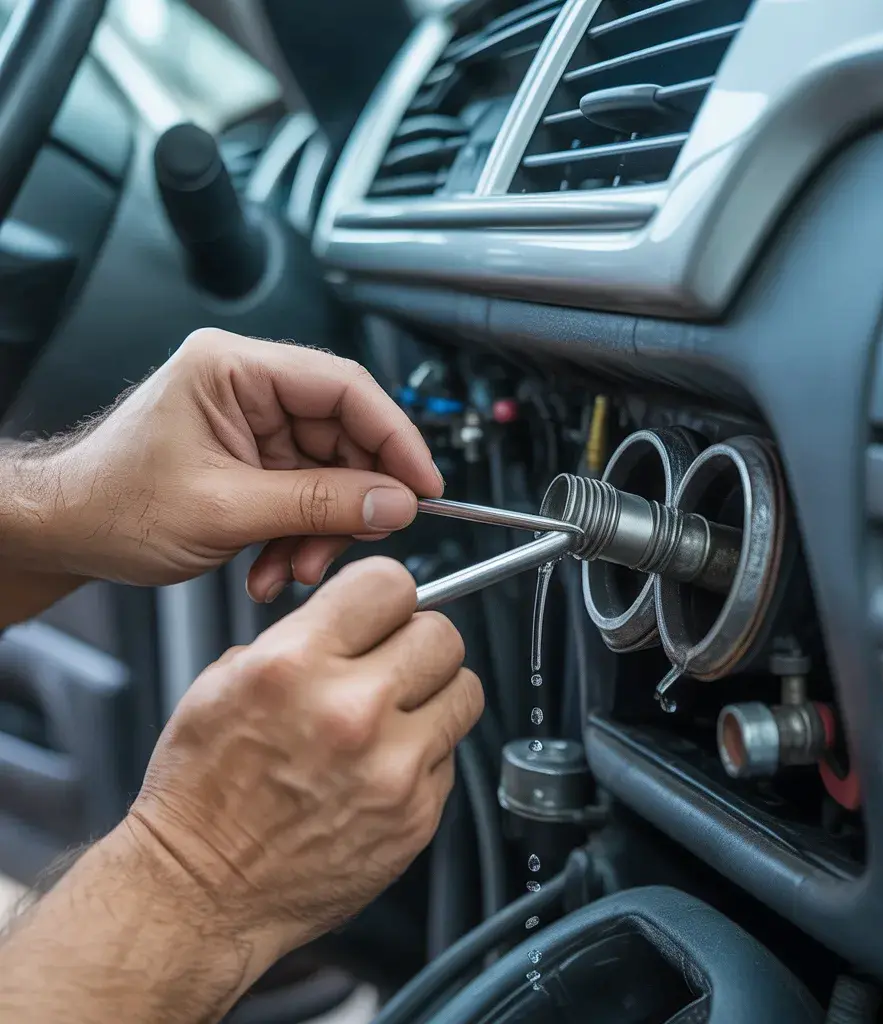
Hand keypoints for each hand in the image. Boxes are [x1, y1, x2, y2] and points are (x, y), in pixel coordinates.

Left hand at [12, 329, 441, 598]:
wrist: (62, 532)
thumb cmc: (110, 504)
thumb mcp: (226, 510)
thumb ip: (319, 505)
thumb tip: (393, 502)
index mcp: (234, 369)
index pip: (344, 388)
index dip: (395, 437)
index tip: (424, 484)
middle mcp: (248, 389)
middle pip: (343, 436)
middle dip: (352, 500)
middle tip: (360, 540)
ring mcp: (252, 426)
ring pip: (329, 474)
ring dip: (321, 531)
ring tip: (295, 568)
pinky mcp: (252, 461)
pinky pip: (304, 497)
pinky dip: (299, 538)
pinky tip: (274, 567)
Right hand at [122, 557, 482, 961]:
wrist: (200, 891)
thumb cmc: (202, 792)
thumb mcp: (224, 682)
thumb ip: (301, 638)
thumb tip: (357, 618)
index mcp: (296, 665)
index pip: (390, 583)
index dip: (387, 594)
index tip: (383, 609)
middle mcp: (351, 712)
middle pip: (442, 635)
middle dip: (416, 642)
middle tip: (391, 664)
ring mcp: (392, 768)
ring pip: (464, 691)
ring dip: (434, 695)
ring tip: (396, 714)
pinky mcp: (417, 815)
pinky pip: (451, 755)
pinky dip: (425, 754)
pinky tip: (381, 768)